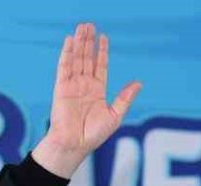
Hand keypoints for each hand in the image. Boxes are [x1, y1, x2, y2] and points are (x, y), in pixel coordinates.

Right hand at [30, 23, 141, 177]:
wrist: (75, 144)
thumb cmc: (93, 135)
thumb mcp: (115, 116)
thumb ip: (125, 98)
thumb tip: (139, 83)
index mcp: (97, 91)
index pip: (100, 66)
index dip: (102, 52)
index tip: (103, 38)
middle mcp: (84, 86)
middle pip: (87, 58)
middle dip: (89, 42)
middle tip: (90, 25)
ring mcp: (72, 86)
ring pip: (76, 59)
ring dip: (79, 43)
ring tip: (81, 28)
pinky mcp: (61, 88)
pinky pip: (64, 67)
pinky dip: (67, 54)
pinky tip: (70, 41)